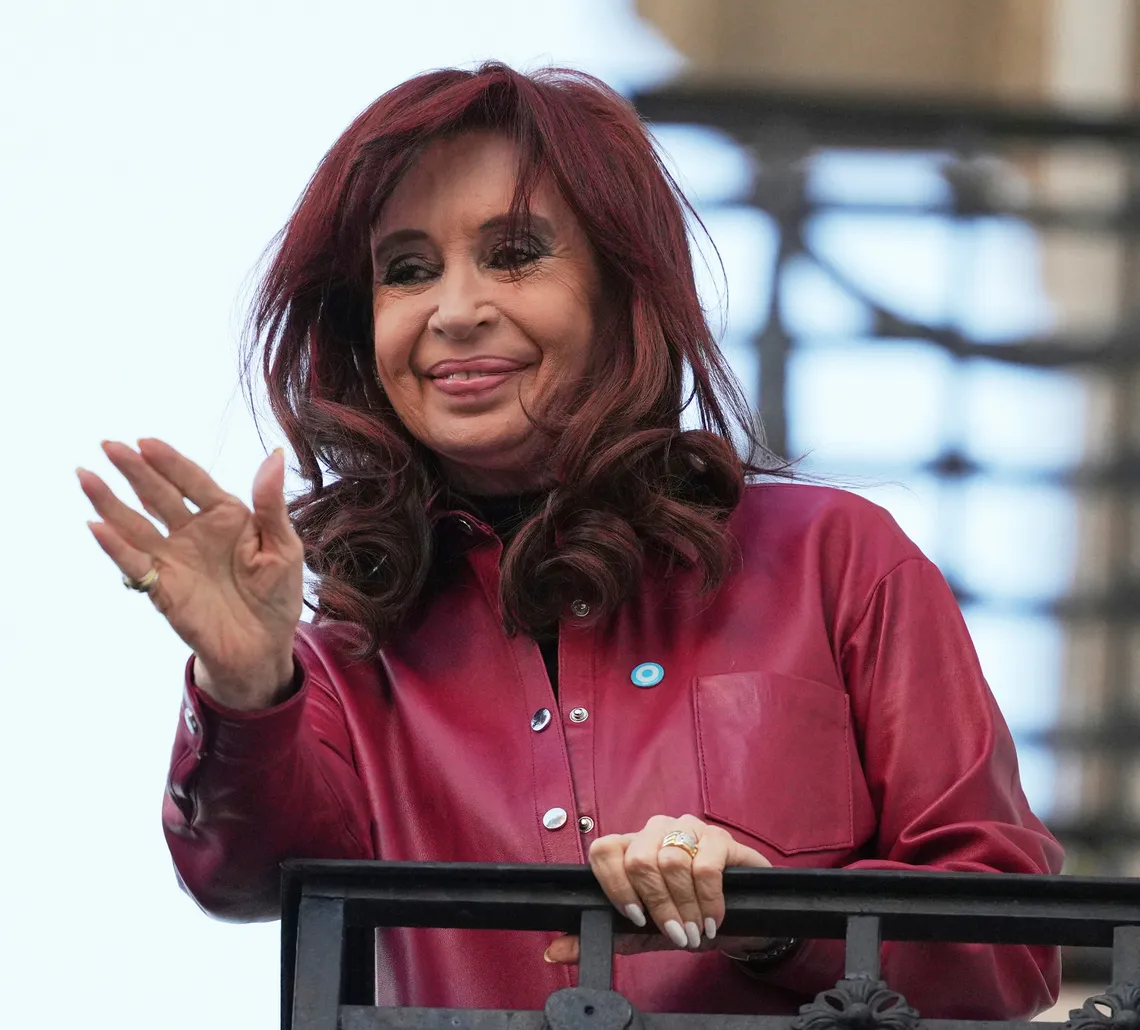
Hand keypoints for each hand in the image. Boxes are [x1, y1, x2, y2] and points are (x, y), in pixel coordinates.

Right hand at [78, 439, 303, 709]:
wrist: (265, 647)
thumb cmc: (277, 595)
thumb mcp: (284, 547)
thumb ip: (271, 505)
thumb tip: (274, 456)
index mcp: (226, 517)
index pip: (193, 481)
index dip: (170, 462)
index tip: (146, 441)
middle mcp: (194, 532)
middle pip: (158, 495)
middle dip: (134, 470)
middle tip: (108, 445)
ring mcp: (175, 559)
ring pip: (137, 524)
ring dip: (110, 502)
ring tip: (87, 476)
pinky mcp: (163, 588)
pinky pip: (136, 564)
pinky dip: (116, 548)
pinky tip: (97, 527)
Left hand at [544, 814, 773, 963]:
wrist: (738, 916)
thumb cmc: (685, 918)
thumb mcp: (643, 933)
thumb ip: (605, 936)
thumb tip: (555, 950)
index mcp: (630, 847)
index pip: (604, 849)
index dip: (615, 886)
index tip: (634, 917)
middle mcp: (655, 830)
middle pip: (639, 860)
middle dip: (657, 906)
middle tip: (675, 933)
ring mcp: (687, 829)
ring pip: (671, 861)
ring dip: (685, 907)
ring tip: (695, 931)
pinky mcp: (719, 837)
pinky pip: (706, 865)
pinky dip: (708, 900)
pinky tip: (712, 919)